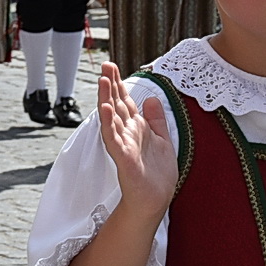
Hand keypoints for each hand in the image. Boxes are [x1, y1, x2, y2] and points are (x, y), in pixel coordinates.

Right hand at [96, 61, 176, 217]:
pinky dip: (109, 124)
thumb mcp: (162, 140)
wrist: (155, 200)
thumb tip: (151, 98)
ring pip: (112, 118)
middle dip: (111, 84)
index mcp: (136, 128)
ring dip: (106, 99)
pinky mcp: (123, 159)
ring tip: (102, 80)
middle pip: (116, 104)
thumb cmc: (156, 174)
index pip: (124, 101)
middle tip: (105, 64)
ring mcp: (123, 145)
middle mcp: (127, 134)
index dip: (118, 83)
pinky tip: (105, 110)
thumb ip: (155, 120)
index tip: (111, 66)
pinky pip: (114, 139)